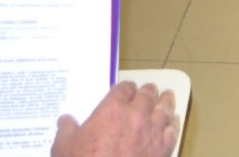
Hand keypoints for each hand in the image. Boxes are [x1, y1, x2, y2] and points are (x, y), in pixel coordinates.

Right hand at [51, 81, 177, 156]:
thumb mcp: (64, 147)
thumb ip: (66, 130)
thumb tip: (65, 120)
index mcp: (112, 111)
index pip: (124, 89)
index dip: (126, 88)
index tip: (127, 89)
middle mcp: (136, 116)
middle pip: (147, 95)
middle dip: (148, 91)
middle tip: (150, 90)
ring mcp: (152, 132)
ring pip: (164, 109)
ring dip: (165, 101)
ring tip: (167, 97)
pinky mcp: (163, 149)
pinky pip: (172, 131)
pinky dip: (174, 123)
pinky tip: (174, 121)